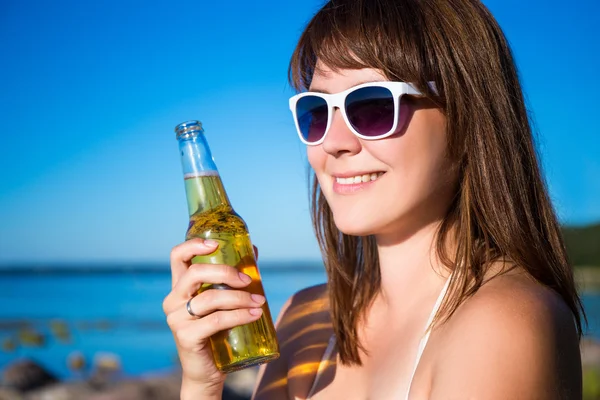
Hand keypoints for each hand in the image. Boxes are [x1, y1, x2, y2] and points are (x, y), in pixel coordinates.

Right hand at [162, 238, 264, 395]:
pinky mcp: (186, 337)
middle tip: (248, 279)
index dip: (194, 245)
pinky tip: (255, 314)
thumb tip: (253, 250)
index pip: (177, 257)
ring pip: (210, 298)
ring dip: (239, 298)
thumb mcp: (223, 301)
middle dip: (225, 272)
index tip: (216, 244)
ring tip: (260, 301)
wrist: (208, 372)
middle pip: (195, 274)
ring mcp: (176, 319)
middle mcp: (173, 300)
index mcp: (180, 287)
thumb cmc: (217, 332)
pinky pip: (216, 320)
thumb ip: (233, 277)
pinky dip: (239, 315)